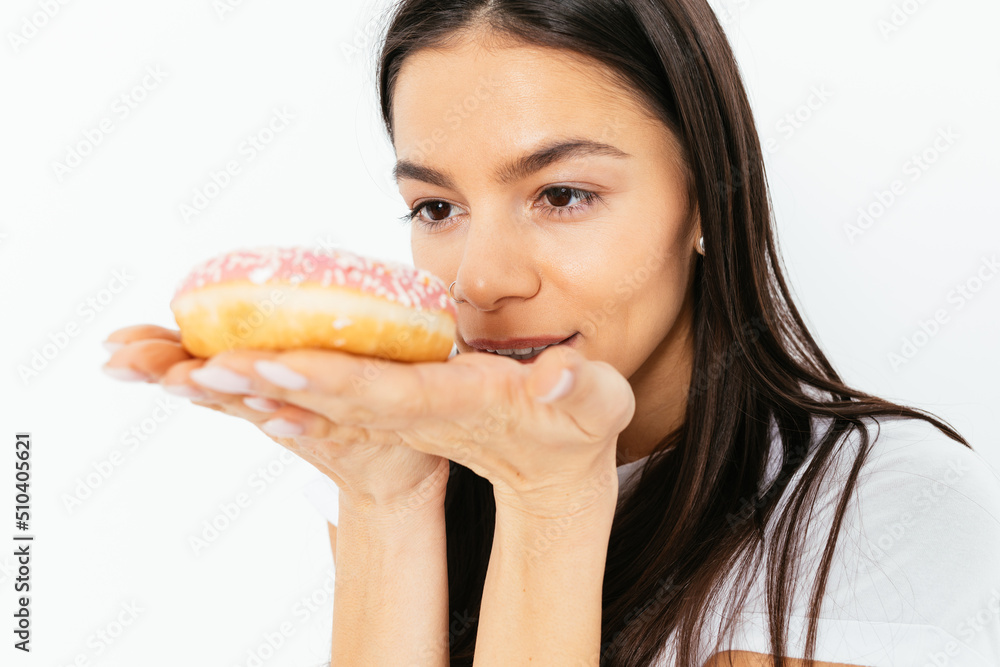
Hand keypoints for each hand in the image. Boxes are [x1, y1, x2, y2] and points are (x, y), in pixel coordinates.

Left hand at [143, 336, 635, 518]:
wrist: (557, 463)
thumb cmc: (581, 429)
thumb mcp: (597, 407)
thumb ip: (582, 394)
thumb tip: (563, 378)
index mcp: (458, 406)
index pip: (384, 393)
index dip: (329, 379)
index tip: (270, 364)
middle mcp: (416, 413)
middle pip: (333, 395)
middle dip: (268, 381)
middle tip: (200, 368)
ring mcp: (401, 413)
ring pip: (321, 397)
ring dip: (259, 388)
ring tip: (191, 372)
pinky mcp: (397, 406)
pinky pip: (332, 399)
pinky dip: (284, 394)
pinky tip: (240, 386)